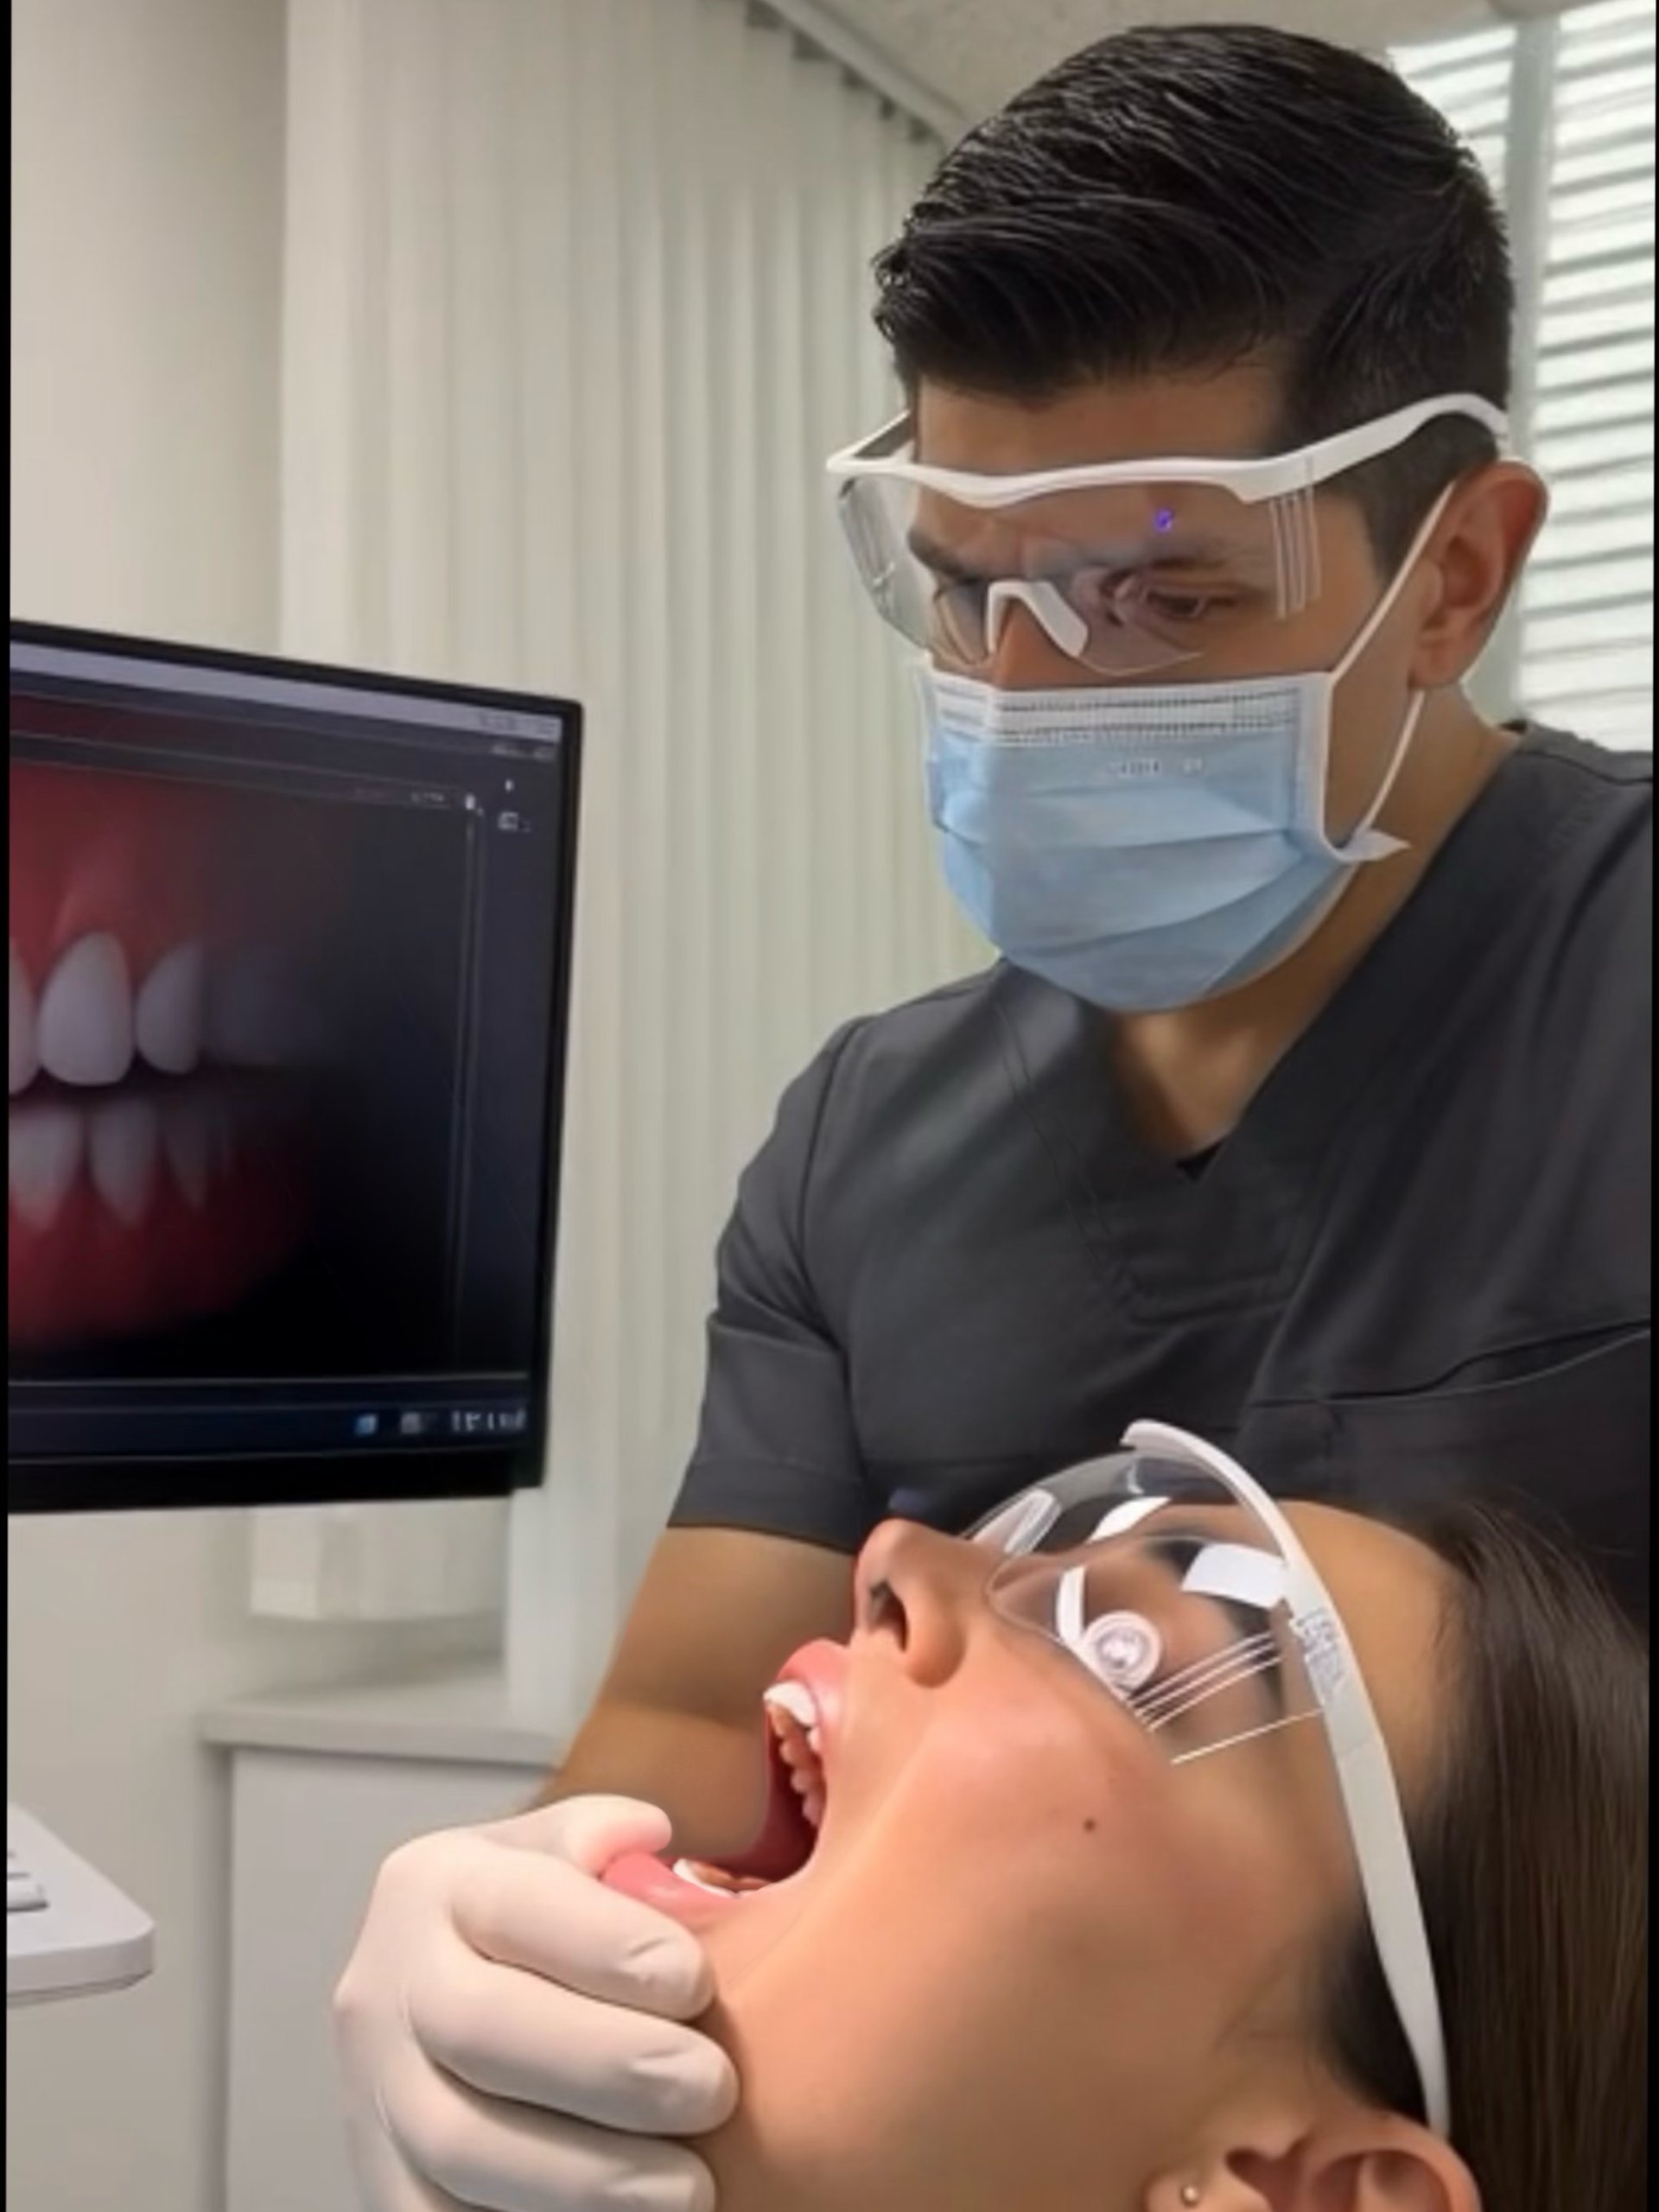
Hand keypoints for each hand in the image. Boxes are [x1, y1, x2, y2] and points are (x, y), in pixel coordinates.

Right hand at [336, 1794, 737, 2209]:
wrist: (440, 2007)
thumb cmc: (531, 1928)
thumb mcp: (556, 1857)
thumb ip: (600, 1838)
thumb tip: (646, 1836)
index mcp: (435, 1884)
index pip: (517, 1905)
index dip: (608, 1944)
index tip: (695, 1981)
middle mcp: (388, 1985)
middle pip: (483, 2030)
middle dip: (609, 2065)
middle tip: (710, 2088)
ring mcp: (375, 2094)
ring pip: (461, 2146)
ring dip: (585, 2174)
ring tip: (689, 2184)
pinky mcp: (383, 2185)